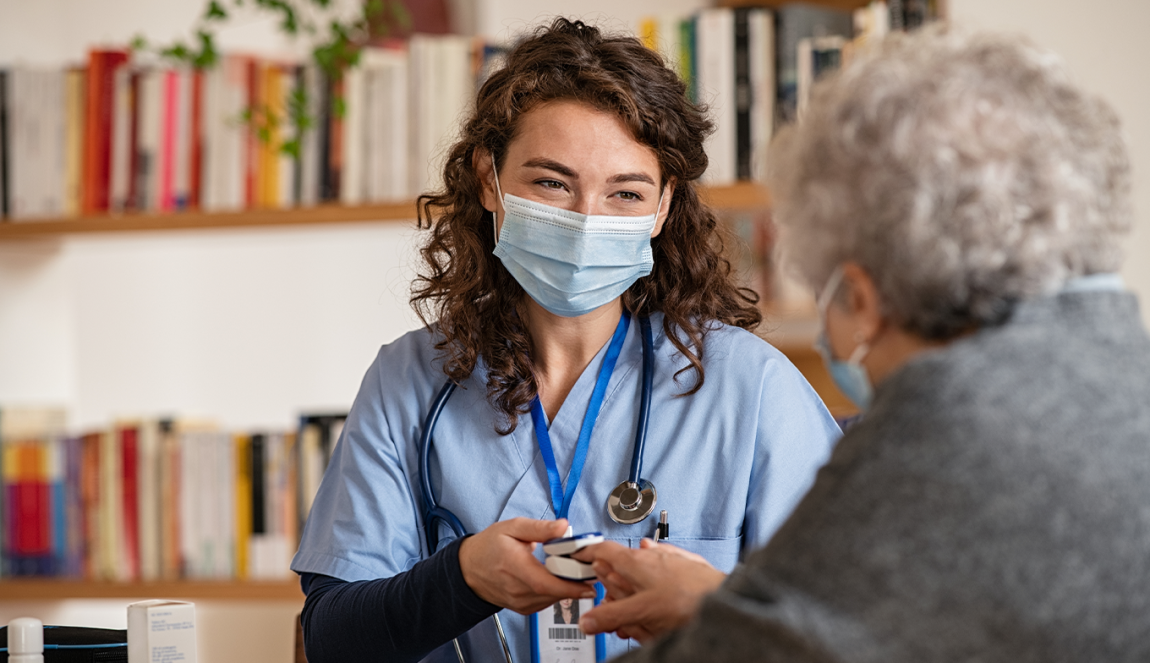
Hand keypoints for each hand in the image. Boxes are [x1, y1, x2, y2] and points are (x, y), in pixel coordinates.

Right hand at [458, 517, 595, 613]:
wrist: (469, 569)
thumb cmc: (489, 547)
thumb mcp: (512, 527)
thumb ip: (539, 528)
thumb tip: (563, 526)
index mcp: (513, 566)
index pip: (544, 583)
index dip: (569, 586)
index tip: (590, 583)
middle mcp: (516, 589)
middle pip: (553, 592)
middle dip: (576, 583)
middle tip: (591, 571)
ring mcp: (520, 602)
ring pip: (553, 599)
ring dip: (568, 588)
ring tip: (576, 572)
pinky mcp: (524, 608)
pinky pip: (547, 602)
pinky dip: (557, 592)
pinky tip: (559, 579)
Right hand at [574, 539, 725, 641]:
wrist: (724, 598)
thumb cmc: (687, 599)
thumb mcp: (641, 612)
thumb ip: (611, 615)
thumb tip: (589, 621)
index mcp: (635, 561)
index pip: (603, 549)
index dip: (587, 552)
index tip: (577, 555)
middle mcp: (652, 555)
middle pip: (621, 565)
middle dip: (613, 586)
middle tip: (609, 607)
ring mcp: (670, 559)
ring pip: (643, 571)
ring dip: (634, 590)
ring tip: (637, 615)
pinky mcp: (686, 567)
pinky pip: (662, 574)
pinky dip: (655, 587)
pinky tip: (659, 599)